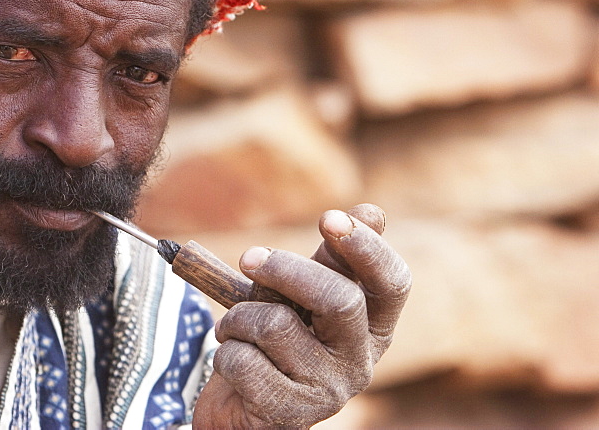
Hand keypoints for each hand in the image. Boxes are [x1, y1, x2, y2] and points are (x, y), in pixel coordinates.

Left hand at [192, 204, 410, 428]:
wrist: (242, 404)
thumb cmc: (277, 339)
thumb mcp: (302, 295)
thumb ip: (331, 258)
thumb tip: (372, 210)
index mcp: (372, 327)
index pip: (393, 284)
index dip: (366, 248)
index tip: (329, 218)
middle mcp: (360, 362)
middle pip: (340, 299)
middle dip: (285, 269)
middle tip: (248, 258)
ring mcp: (328, 392)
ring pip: (277, 326)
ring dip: (239, 318)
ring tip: (236, 330)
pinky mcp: (290, 413)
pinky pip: (246, 362)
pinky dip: (226, 353)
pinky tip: (234, 362)